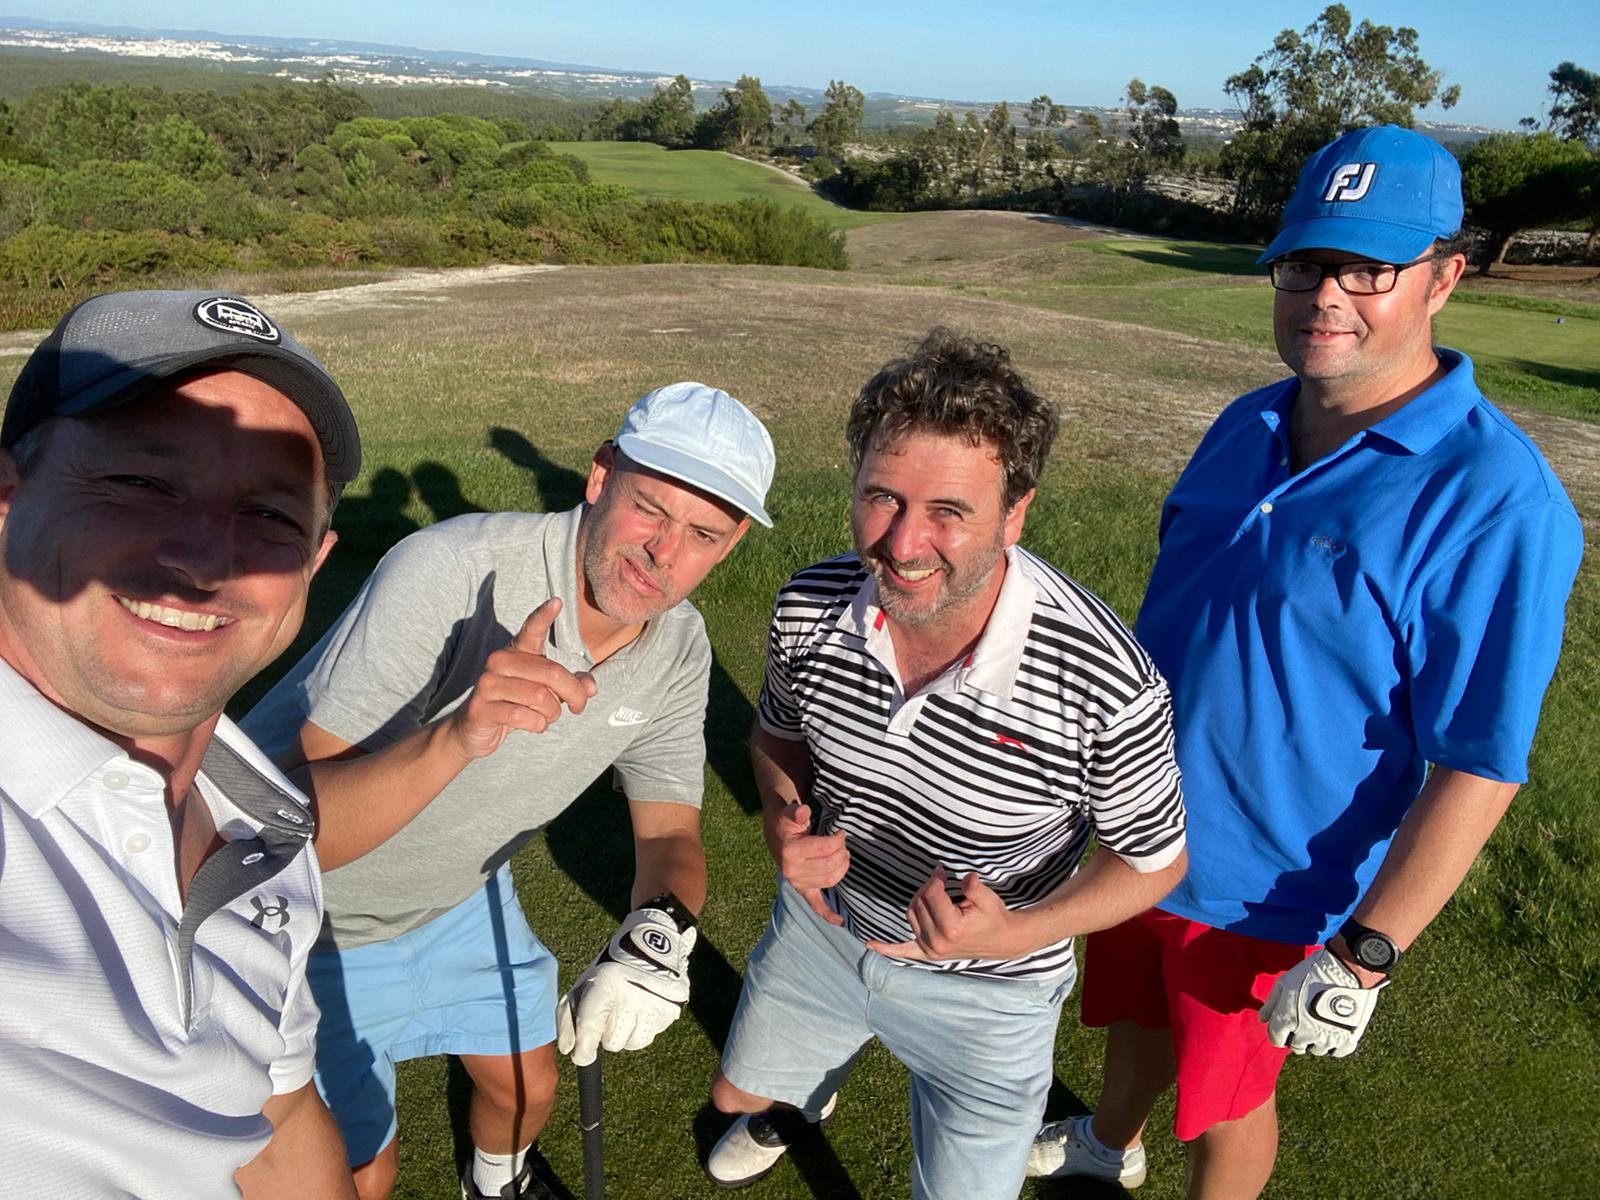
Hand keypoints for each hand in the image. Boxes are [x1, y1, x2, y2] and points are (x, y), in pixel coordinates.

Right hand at [447, 598, 597, 757]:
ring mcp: (487, 683)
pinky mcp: (481, 708)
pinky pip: (524, 716)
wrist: (474, 730)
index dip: (544, 616)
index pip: (532, 630)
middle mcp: (499, 661)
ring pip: (540, 697)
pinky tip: (534, 724)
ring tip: (547, 716)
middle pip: (552, 673)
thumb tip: (591, 687)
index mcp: (516, 652)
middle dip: (574, 694)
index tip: (557, 601)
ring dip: (552, 713)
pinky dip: (538, 725)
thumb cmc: (515, 705)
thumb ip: (570, 686)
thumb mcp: (545, 693)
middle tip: (578, 706)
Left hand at [556, 904, 695, 1065]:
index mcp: (605, 984)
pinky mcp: (671, 1010)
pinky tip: (641, 1011)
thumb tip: (568, 1050)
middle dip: (607, 1034)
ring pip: (632, 1044)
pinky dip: (642, 1030)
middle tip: (610, 1015)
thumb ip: (568, 1019)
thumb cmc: (610, 970)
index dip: (584, 1050)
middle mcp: (631, 994)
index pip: (591, 1029)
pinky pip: (649, 1037)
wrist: (652, 946)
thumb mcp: (583, 985)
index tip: (582, 1055)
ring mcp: (654, 1004)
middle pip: (612, 1043)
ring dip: (625, 1035)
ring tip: (626, 1012)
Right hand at [768, 801, 847, 926]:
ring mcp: (798, 883)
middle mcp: (792, 871)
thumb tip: (802, 810)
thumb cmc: (787, 825)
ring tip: (844, 856)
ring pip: (830, 880)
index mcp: (790, 852)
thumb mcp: (790, 814)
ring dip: (842, 868)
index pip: (825, 849)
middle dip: (842, 853)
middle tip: (843, 844)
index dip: (838, 840)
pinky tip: (841, 922)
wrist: (776, 838)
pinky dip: (828, 915)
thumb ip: (797, 812)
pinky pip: (815, 905)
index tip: (842, 833)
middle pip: (830, 865)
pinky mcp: (802, 890)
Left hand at [865, 866, 1029, 960]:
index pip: (931, 894)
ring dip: (918, 901)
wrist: (1002, 941)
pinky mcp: (929, 954)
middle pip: (919, 903)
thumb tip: (966, 877)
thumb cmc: (994, 917)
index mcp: (951, 928)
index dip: (935, 879)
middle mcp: (937, 941)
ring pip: (911, 916)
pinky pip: (904, 951)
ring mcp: (931, 950)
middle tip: (939, 881)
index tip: (942, 872)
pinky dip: (887, 948)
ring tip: (933, 894)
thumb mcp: (988, 899)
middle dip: (927, 888)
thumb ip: (974, 888)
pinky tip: (871, 943)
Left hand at [1259, 948, 1387, 1056]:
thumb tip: (1263, 1019)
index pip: (1276, 1039)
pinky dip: (1334, 1044)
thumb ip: (1271, 1004)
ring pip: (1316, 1050)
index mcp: (1287, 1020)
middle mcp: (1305, 1034)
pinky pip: (1336, 1051)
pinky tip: (1334, 1029)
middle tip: (1303, 1022)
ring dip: (1315, 1040)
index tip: (1284, 1027)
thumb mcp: (1284, 983)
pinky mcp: (1347, 1041)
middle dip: (1296, 1037)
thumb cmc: (1312, 972)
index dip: (1278, 1033)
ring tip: (1320, 1022)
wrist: (1347, 970)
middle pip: (1296, 1047)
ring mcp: (1327, 1039)